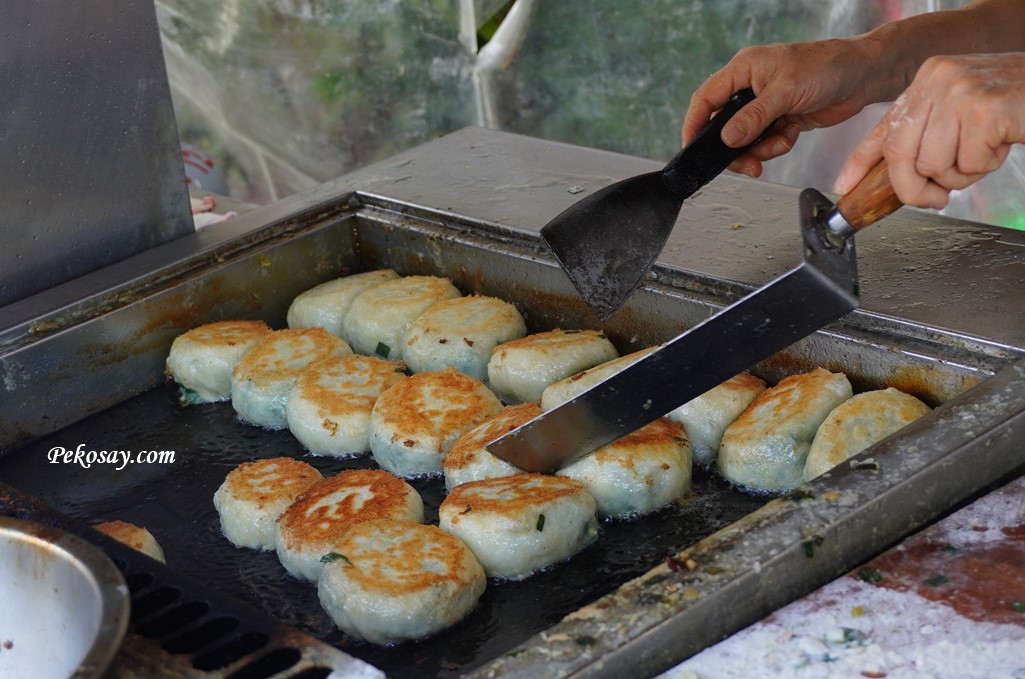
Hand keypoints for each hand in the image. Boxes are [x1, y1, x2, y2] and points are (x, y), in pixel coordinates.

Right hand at [682, 38, 881, 176]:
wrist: (863, 75)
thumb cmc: (828, 66)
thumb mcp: (786, 92)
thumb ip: (754, 117)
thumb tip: (727, 139)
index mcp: (743, 69)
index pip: (706, 99)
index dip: (695, 125)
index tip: (693, 149)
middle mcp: (749, 86)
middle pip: (724, 126)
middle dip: (735, 148)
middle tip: (748, 164)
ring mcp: (764, 104)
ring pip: (745, 138)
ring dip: (760, 148)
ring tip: (781, 142)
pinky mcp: (779, 118)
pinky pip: (765, 141)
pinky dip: (776, 145)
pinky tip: (792, 134)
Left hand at [835, 53, 1024, 208]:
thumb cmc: (1011, 106)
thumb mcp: (959, 114)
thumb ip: (928, 135)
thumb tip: (900, 178)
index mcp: (927, 80)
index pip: (884, 127)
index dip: (859, 161)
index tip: (844, 186)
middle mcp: (937, 81)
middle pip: (899, 154)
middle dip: (913, 188)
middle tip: (935, 199)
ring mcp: (959, 93)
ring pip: (932, 164)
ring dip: (960, 175)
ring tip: (983, 153)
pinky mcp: (984, 110)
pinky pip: (966, 164)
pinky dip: (984, 167)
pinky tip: (1000, 145)